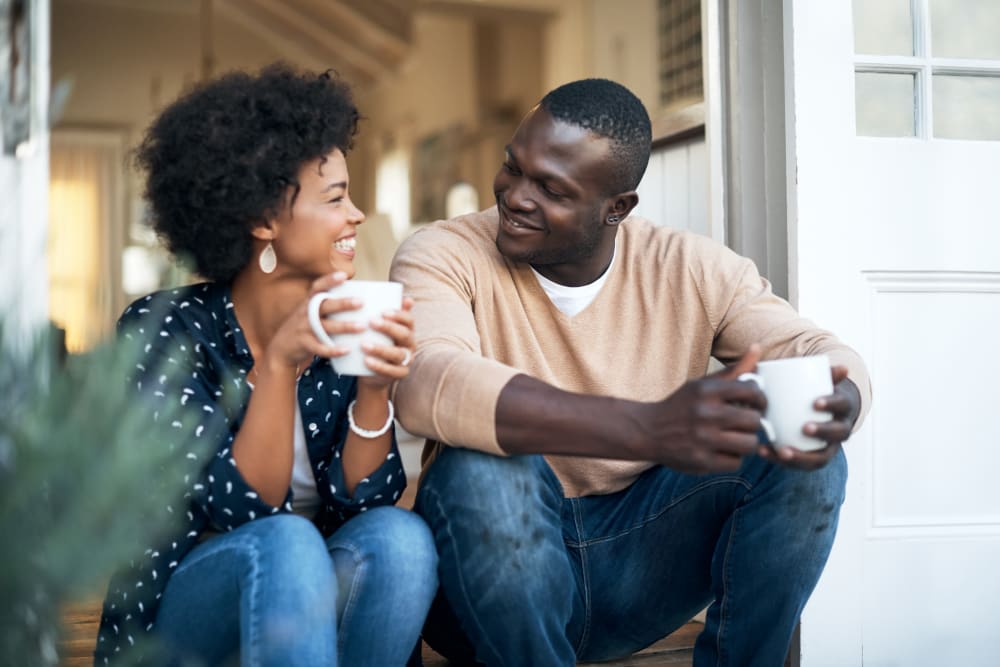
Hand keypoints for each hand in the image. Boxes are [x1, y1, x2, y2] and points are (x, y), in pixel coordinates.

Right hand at [259, 272, 362, 374]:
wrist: (281, 348)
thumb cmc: (304, 328)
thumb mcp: (309, 313)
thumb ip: (326, 305)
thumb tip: (355, 296)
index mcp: (308, 303)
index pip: (317, 287)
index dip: (329, 280)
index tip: (344, 275)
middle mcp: (305, 313)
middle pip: (324, 306)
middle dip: (343, 303)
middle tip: (361, 302)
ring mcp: (303, 328)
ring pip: (325, 326)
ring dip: (344, 326)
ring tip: (362, 326)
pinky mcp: (303, 344)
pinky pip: (319, 347)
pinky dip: (332, 349)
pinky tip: (347, 350)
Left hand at [357, 296, 415, 390]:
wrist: (372, 373)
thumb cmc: (375, 344)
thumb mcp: (378, 330)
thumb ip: (381, 314)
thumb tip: (384, 294)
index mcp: (407, 331)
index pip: (409, 320)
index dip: (399, 315)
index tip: (383, 311)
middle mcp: (410, 345)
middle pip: (405, 335)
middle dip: (389, 328)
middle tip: (371, 322)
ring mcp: (406, 361)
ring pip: (398, 354)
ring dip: (381, 349)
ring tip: (364, 345)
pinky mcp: (399, 374)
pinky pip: (392, 371)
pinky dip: (379, 366)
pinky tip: (366, 361)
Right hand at [635, 345, 766, 473]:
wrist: (648, 431)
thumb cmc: (682, 406)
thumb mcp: (702, 385)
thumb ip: (734, 370)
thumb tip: (758, 348)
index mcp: (706, 391)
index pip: (752, 391)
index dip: (760, 399)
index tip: (756, 404)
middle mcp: (705, 414)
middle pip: (754, 421)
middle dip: (753, 422)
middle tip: (745, 423)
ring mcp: (703, 439)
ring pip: (749, 444)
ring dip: (746, 442)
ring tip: (736, 438)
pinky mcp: (701, 461)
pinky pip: (736, 463)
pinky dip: (732, 458)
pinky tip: (722, 450)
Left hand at [757, 365, 859, 469]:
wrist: (823, 411)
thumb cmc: (817, 392)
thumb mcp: (821, 381)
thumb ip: (823, 372)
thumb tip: (842, 367)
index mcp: (843, 409)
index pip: (842, 406)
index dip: (831, 404)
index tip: (815, 402)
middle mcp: (839, 431)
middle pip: (837, 434)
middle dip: (822, 432)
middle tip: (804, 427)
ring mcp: (826, 447)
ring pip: (819, 458)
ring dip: (801, 456)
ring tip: (781, 450)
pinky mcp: (810, 458)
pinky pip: (798, 465)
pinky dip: (780, 460)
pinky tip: (763, 451)